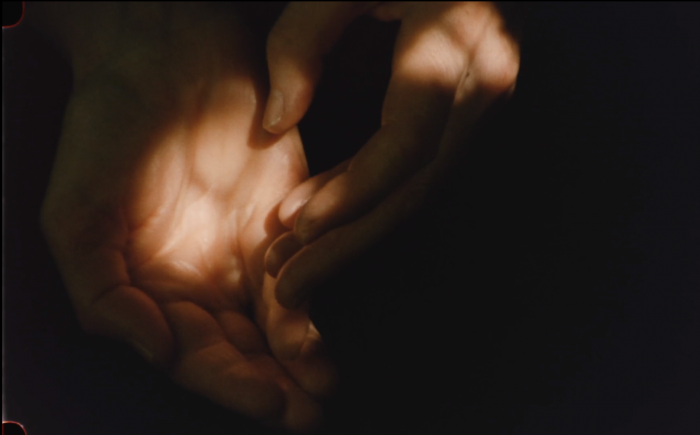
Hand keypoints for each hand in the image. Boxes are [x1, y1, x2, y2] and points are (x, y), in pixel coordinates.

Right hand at [40, 5, 334, 431]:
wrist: (166, 56)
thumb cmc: (110, 129)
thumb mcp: (77, 214)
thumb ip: (102, 292)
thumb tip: (154, 353)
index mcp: (149, 287)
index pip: (189, 354)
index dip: (227, 384)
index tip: (267, 403)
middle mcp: (198, 279)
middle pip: (237, 349)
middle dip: (269, 385)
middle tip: (305, 413)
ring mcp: (242, 252)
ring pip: (273, 322)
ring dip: (297, 358)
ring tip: (321, 387)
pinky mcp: (281, 221)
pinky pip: (301, 271)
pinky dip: (310, 303)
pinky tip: (320, 333)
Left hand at [262, 2, 520, 309]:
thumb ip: (304, 41)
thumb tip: (277, 124)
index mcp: (456, 47)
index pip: (406, 144)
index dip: (352, 190)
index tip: (294, 225)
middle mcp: (483, 89)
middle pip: (416, 187)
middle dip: (350, 241)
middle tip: (290, 282)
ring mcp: (483, 106)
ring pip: (419, 191)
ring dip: (358, 233)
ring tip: (297, 265)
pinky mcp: (467, 115)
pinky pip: (420, 174)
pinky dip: (372, 204)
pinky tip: (326, 223)